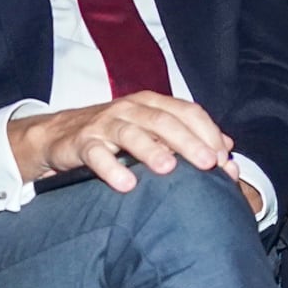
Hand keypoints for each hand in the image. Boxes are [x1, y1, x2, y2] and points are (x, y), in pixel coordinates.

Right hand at [9, 93, 234, 192]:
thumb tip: (228, 150)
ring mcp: (105, 124)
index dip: (208, 133)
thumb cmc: (115, 135)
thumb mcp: (152, 131)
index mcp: (153, 104)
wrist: (59, 134)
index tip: (223, 159)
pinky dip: (111, 169)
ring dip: (152, 150)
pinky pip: (96, 154)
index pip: (187, 112)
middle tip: (208, 163)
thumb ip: (188, 138)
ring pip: (132, 133)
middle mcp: (131, 109)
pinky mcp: (82, 142)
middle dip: (189, 142)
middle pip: (164, 121)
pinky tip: (126, 184)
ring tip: (169, 168)